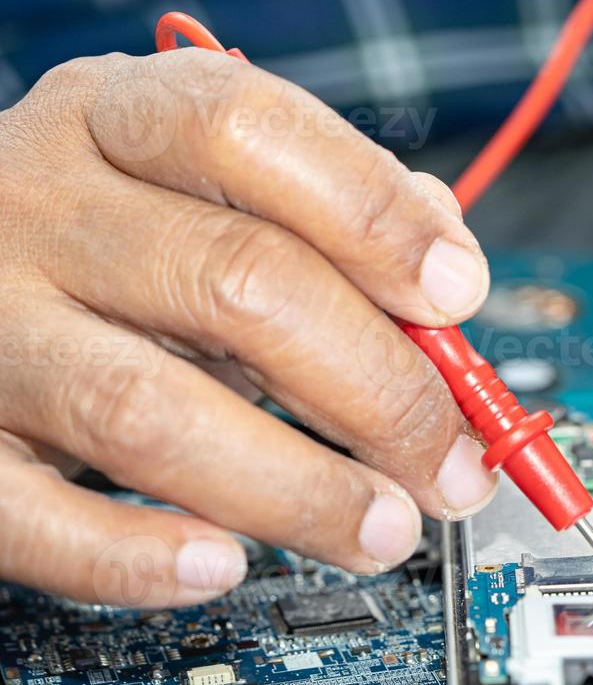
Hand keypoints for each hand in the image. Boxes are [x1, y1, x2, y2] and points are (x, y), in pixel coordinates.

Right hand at [0, 49, 495, 606]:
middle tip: (451, 462)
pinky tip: (223, 564)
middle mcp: (37, 205)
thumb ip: (327, 211)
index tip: (458, 294)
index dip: (373, 216)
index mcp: (116, 119)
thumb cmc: (104, 240)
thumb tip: (448, 269)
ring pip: (148, 411)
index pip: (251, 131)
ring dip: (297, 488)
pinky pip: (33, 516)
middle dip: (379, 388)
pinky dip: (135, 556)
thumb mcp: (202, 189)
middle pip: (238, 282)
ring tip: (383, 531)